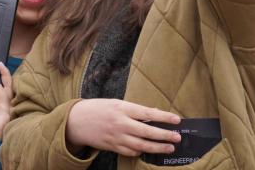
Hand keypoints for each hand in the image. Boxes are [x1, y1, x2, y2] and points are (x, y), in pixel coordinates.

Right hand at [65, 99, 181, 156]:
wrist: (77, 120)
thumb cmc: (98, 108)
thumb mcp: (116, 103)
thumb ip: (134, 109)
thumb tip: (154, 113)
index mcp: (122, 108)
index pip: (147, 113)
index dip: (163, 117)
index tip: (176, 120)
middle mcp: (121, 123)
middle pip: (147, 132)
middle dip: (164, 135)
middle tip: (177, 137)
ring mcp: (117, 137)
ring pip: (141, 145)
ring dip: (157, 147)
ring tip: (169, 147)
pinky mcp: (113, 147)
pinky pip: (131, 152)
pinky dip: (141, 152)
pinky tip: (149, 151)